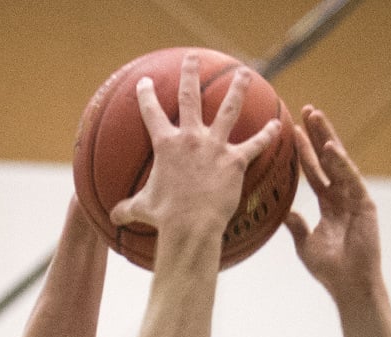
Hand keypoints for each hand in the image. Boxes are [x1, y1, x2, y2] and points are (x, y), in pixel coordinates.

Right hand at [111, 53, 283, 240]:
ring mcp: (215, 146)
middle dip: (191, 73)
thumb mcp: (142, 209)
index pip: (152, 112)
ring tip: (244, 73)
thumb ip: (128, 208)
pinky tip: (278, 125)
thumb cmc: (164, 218)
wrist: (190, 225)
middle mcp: (190, 137)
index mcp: (166, 144)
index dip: (147, 95)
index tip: (146, 82)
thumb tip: (112, 218)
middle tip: (192, 58)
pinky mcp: (235, 161)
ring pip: (229, 109)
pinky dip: (268, 135)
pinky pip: (255, 145)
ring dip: (238, 89)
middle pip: (191, 97)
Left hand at [285, 106, 383, 302]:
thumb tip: (282, 211)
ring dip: (328, 137)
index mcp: (329, 204)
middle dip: (318, 133)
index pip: (314, 171)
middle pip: (328, 158)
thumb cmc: (329, 268)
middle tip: (306, 110)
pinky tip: (330, 146)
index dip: (304, 150)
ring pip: (339, 161)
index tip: (293, 130)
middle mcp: (342, 196)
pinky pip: (351, 178)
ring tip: (316, 116)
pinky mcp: (365, 203)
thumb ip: (296, 224)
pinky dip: (341, 162)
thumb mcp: (305, 242)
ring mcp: (354, 197)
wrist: (349, 284)